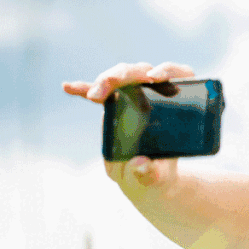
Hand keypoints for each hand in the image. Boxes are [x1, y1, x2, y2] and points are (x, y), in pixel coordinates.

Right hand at [64, 62, 193, 191]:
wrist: (144, 177)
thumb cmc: (158, 173)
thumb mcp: (157, 177)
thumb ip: (151, 172)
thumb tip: (141, 163)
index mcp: (177, 106)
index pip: (180, 76)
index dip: (169, 71)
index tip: (155, 77)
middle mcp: (156, 95)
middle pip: (143, 72)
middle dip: (125, 76)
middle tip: (109, 84)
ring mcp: (133, 98)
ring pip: (122, 77)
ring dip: (106, 80)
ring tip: (93, 95)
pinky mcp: (112, 105)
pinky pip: (97, 92)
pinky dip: (84, 88)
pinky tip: (69, 87)